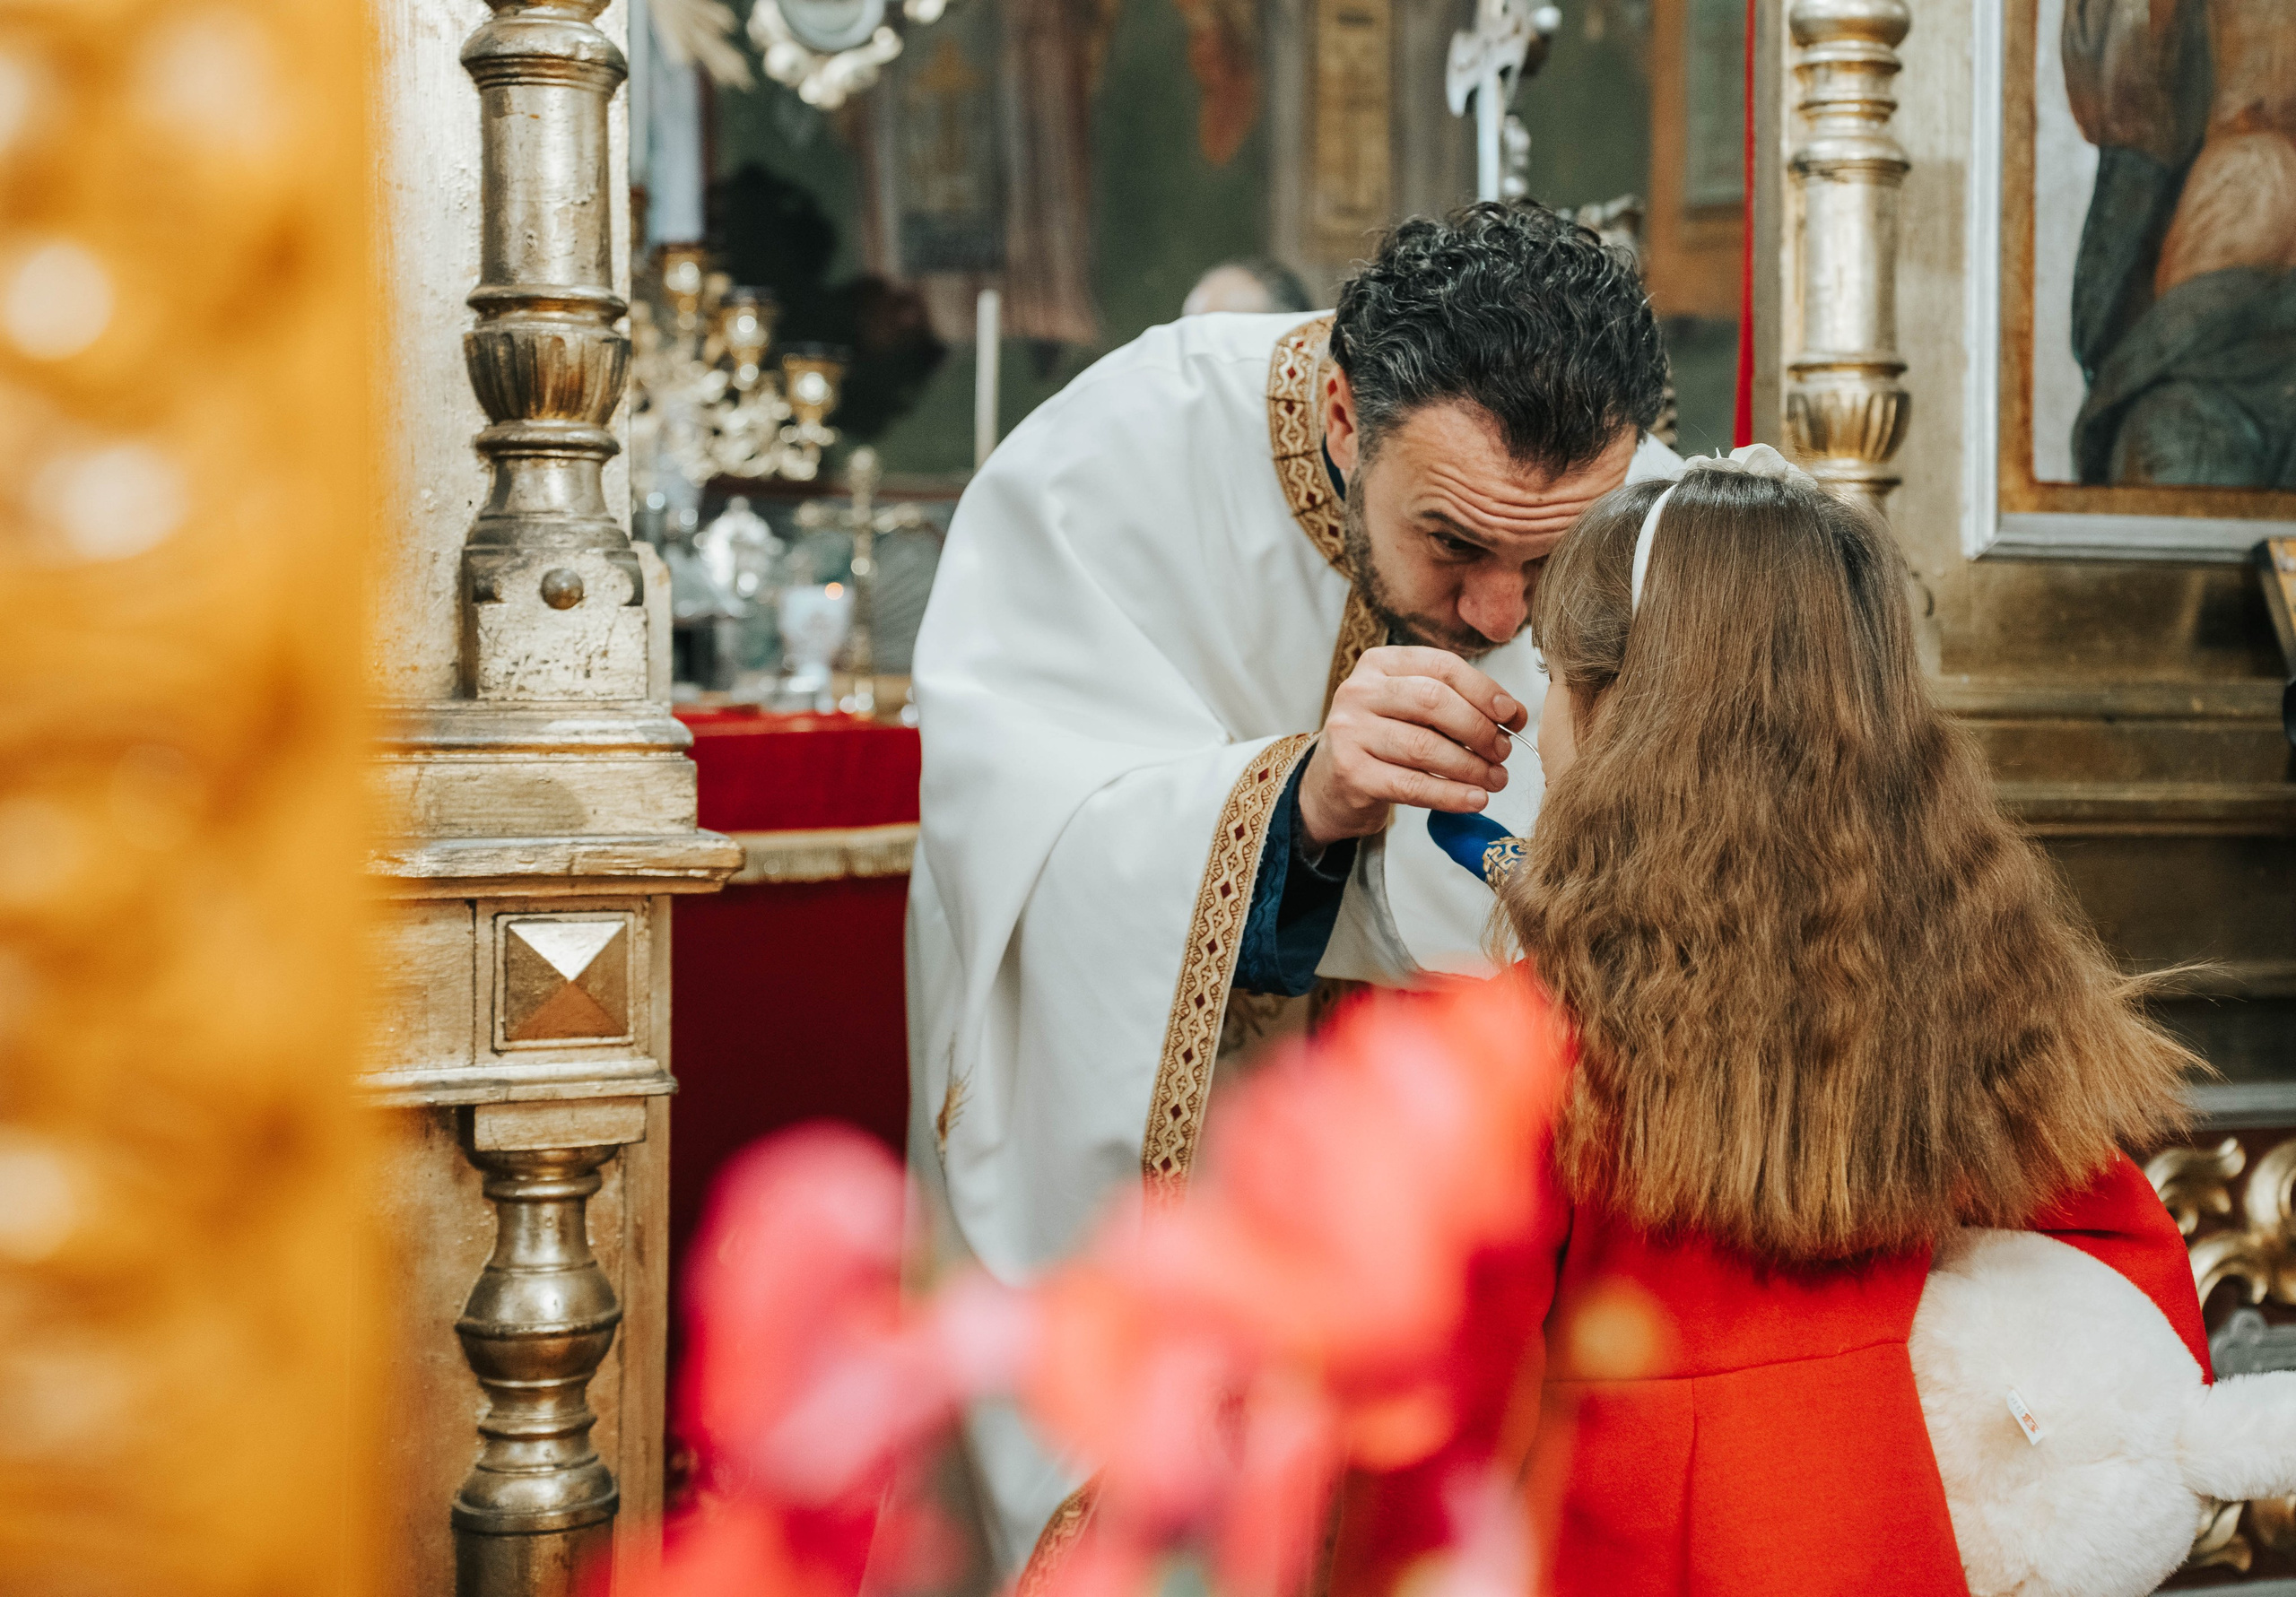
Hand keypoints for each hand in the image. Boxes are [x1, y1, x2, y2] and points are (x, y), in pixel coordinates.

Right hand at [1298, 646, 1528, 846]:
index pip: (1442, 666)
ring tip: (1495, 779)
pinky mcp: (1350, 773)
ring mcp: (1350, 731)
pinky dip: (1450, 795)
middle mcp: (1359, 691)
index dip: (1485, 690)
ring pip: (1425, 746)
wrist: (1330, 785)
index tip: (1512, 715)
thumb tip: (1513, 714)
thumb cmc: (1382, 742)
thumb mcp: (1413, 709)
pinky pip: (1412, 785)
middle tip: (1503, 751)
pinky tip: (1474, 800)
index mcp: (1379, 664)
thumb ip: (1457, 703)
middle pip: (1434, 701)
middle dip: (1479, 729)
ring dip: (1471, 766)